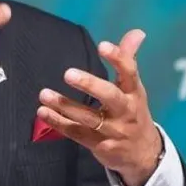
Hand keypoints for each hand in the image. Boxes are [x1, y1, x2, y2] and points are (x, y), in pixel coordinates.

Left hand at [37, 29, 162, 185]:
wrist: (142, 153)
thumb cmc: (133, 111)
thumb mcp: (133, 87)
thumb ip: (128, 59)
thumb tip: (137, 32)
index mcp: (134, 92)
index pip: (129, 72)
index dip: (118, 58)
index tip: (102, 45)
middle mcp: (126, 110)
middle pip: (109, 96)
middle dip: (89, 85)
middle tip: (68, 73)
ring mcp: (113, 130)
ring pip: (87, 117)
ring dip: (64, 105)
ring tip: (44, 94)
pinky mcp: (99, 145)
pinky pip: (76, 133)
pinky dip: (58, 123)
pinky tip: (42, 112)